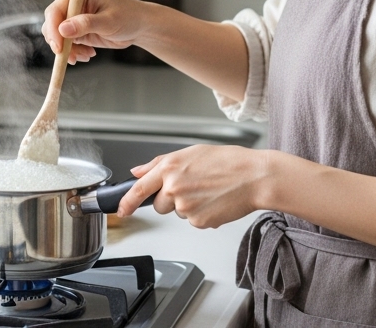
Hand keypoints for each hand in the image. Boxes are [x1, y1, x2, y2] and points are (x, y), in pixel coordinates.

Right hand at [41, 0, 153, 63]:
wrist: (140, 26)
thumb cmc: (129, 16)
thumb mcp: (108, 21)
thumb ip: (86, 24)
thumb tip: (63, 29)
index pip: (55, 11)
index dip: (53, 29)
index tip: (59, 47)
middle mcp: (73, 5)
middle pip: (52, 24)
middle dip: (58, 43)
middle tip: (69, 56)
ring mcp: (74, 19)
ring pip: (58, 38)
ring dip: (68, 50)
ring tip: (85, 56)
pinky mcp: (78, 32)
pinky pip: (67, 45)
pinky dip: (74, 53)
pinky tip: (88, 55)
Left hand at [118, 145, 270, 228]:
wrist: (254, 177)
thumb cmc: (227, 162)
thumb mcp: (190, 153)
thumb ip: (159, 163)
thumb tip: (138, 172)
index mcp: (169, 168)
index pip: (139, 189)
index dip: (126, 202)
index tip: (121, 210)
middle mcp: (174, 188)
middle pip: (159, 205)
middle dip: (170, 200)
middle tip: (193, 188)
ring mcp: (185, 207)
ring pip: (178, 213)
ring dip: (188, 207)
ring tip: (208, 192)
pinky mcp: (198, 222)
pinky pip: (194, 222)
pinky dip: (203, 215)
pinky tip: (215, 201)